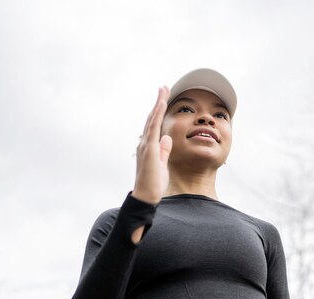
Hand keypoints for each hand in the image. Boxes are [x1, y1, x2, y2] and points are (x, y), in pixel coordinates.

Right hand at [132, 86, 172, 204]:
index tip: (164, 99)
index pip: (155, 124)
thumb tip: (168, 139)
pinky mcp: (149, 148)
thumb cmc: (154, 183)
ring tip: (163, 90)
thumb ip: (164, 151)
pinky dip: (157, 114)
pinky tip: (161, 104)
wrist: (147, 195)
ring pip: (152, 119)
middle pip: (152, 117)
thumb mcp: (162, 164)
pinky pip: (153, 128)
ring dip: (158, 103)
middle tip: (164, 87)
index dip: (159, 111)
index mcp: (149, 146)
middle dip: (158, 102)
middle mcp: (145, 142)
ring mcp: (146, 144)